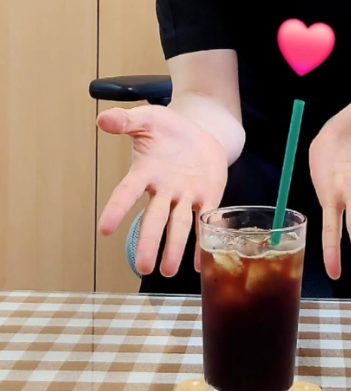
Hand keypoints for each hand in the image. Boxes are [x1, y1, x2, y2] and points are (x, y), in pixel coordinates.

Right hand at [97, 105, 227, 275]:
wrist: (200, 132)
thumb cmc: (168, 129)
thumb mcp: (148, 118)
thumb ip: (126, 120)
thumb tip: (102, 119)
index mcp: (146, 172)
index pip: (127, 193)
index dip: (117, 209)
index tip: (105, 230)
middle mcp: (164, 190)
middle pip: (154, 218)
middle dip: (149, 241)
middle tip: (142, 266)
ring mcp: (186, 195)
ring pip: (179, 225)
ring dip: (175, 248)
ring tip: (169, 272)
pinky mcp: (207, 196)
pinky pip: (204, 221)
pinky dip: (202, 241)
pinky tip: (200, 264)